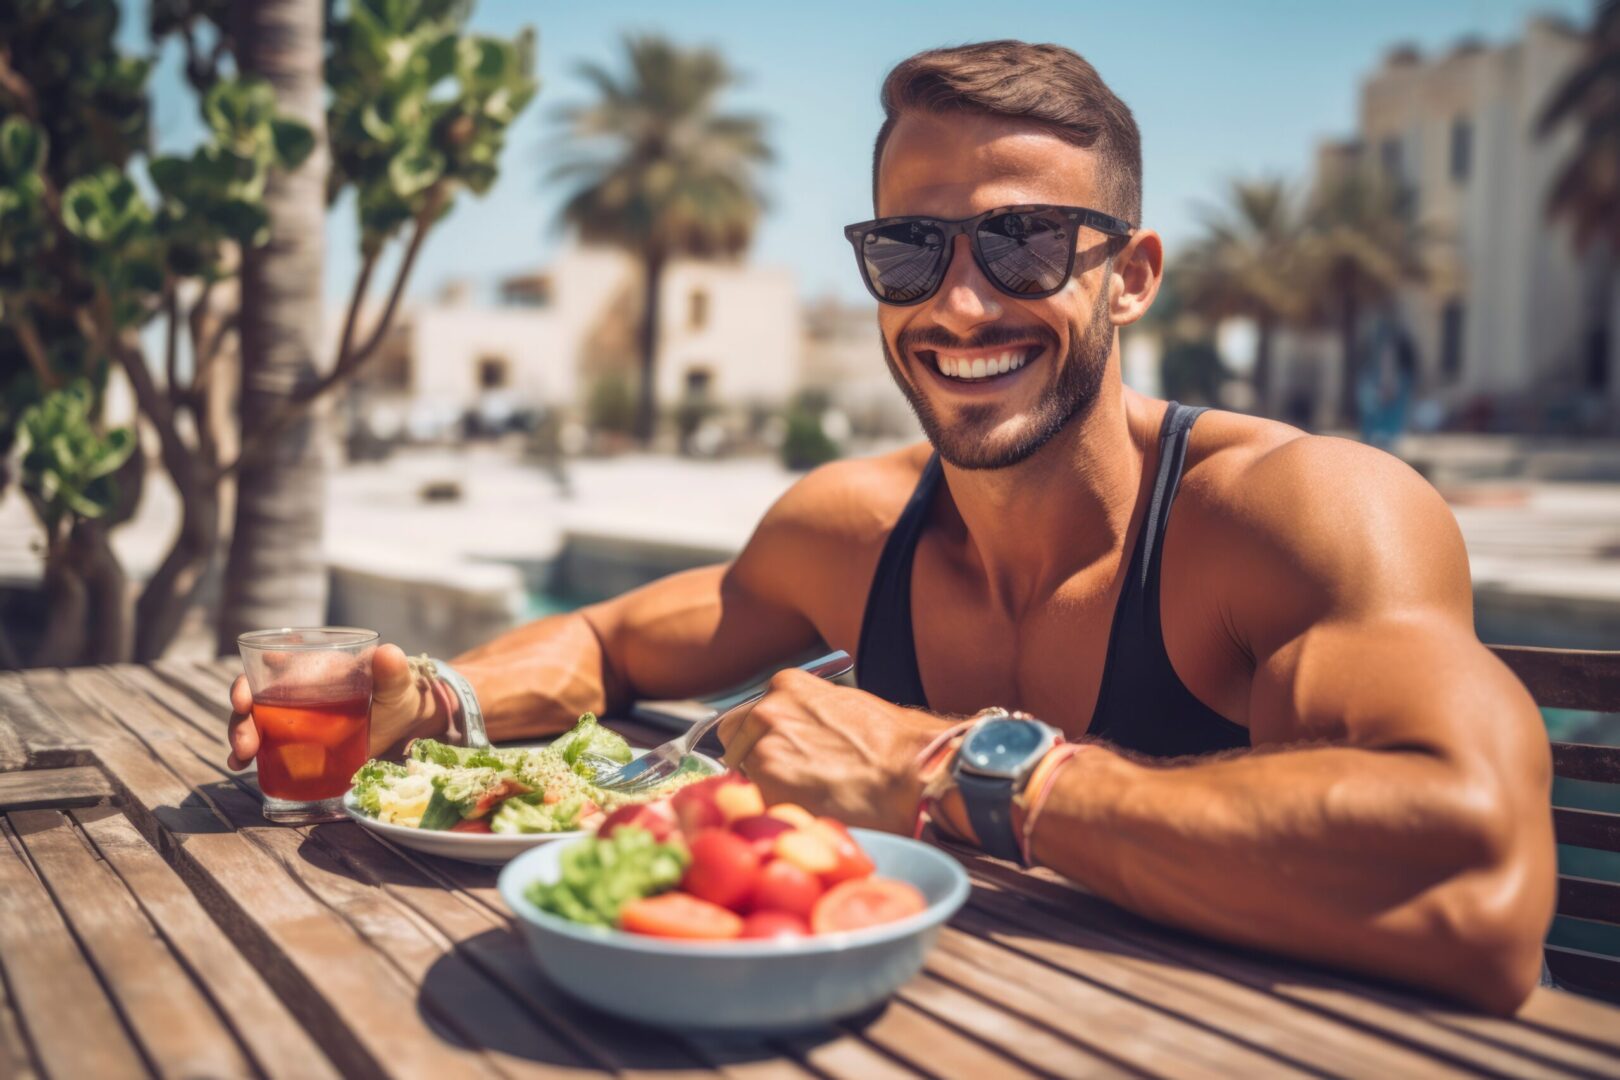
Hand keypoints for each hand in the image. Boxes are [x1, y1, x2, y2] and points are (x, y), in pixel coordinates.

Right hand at [226, 643, 445, 769]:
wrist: (404, 728)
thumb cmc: (397, 697)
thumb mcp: (396, 684)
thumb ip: (391, 671)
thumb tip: (387, 653)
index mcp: (314, 669)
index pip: (270, 668)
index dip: (248, 681)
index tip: (243, 699)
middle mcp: (294, 690)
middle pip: (255, 699)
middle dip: (240, 719)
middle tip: (244, 743)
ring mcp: (292, 718)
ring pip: (253, 722)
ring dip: (240, 737)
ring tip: (241, 759)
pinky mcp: (295, 743)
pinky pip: (264, 746)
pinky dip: (247, 755)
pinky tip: (241, 767)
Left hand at [715, 668, 952, 832]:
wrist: (917, 773)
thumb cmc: (896, 743)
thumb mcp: (846, 705)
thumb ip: (809, 715)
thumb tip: (797, 736)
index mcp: (786, 686)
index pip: (750, 715)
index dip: (762, 740)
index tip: (781, 758)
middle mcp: (766, 712)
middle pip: (734, 743)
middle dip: (753, 762)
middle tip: (790, 782)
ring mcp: (763, 751)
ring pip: (742, 778)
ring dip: (764, 791)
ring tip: (807, 802)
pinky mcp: (767, 790)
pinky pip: (756, 806)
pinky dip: (775, 814)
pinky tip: (808, 815)